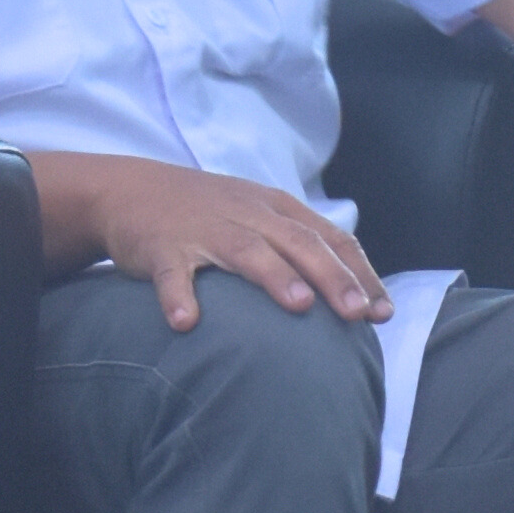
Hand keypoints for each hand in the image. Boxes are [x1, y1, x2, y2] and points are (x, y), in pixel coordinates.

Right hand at [65, 156, 386, 332]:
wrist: (131, 190)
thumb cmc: (208, 214)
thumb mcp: (258, 216)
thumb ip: (300, 245)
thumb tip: (353, 293)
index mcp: (276, 209)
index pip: (330, 239)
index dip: (359, 274)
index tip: (382, 312)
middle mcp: (247, 216)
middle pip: (298, 244)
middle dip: (332, 278)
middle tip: (357, 314)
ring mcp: (205, 230)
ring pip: (245, 251)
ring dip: (274, 277)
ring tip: (298, 306)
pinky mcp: (161, 247)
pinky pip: (171, 273)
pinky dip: (178, 296)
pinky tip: (186, 322)